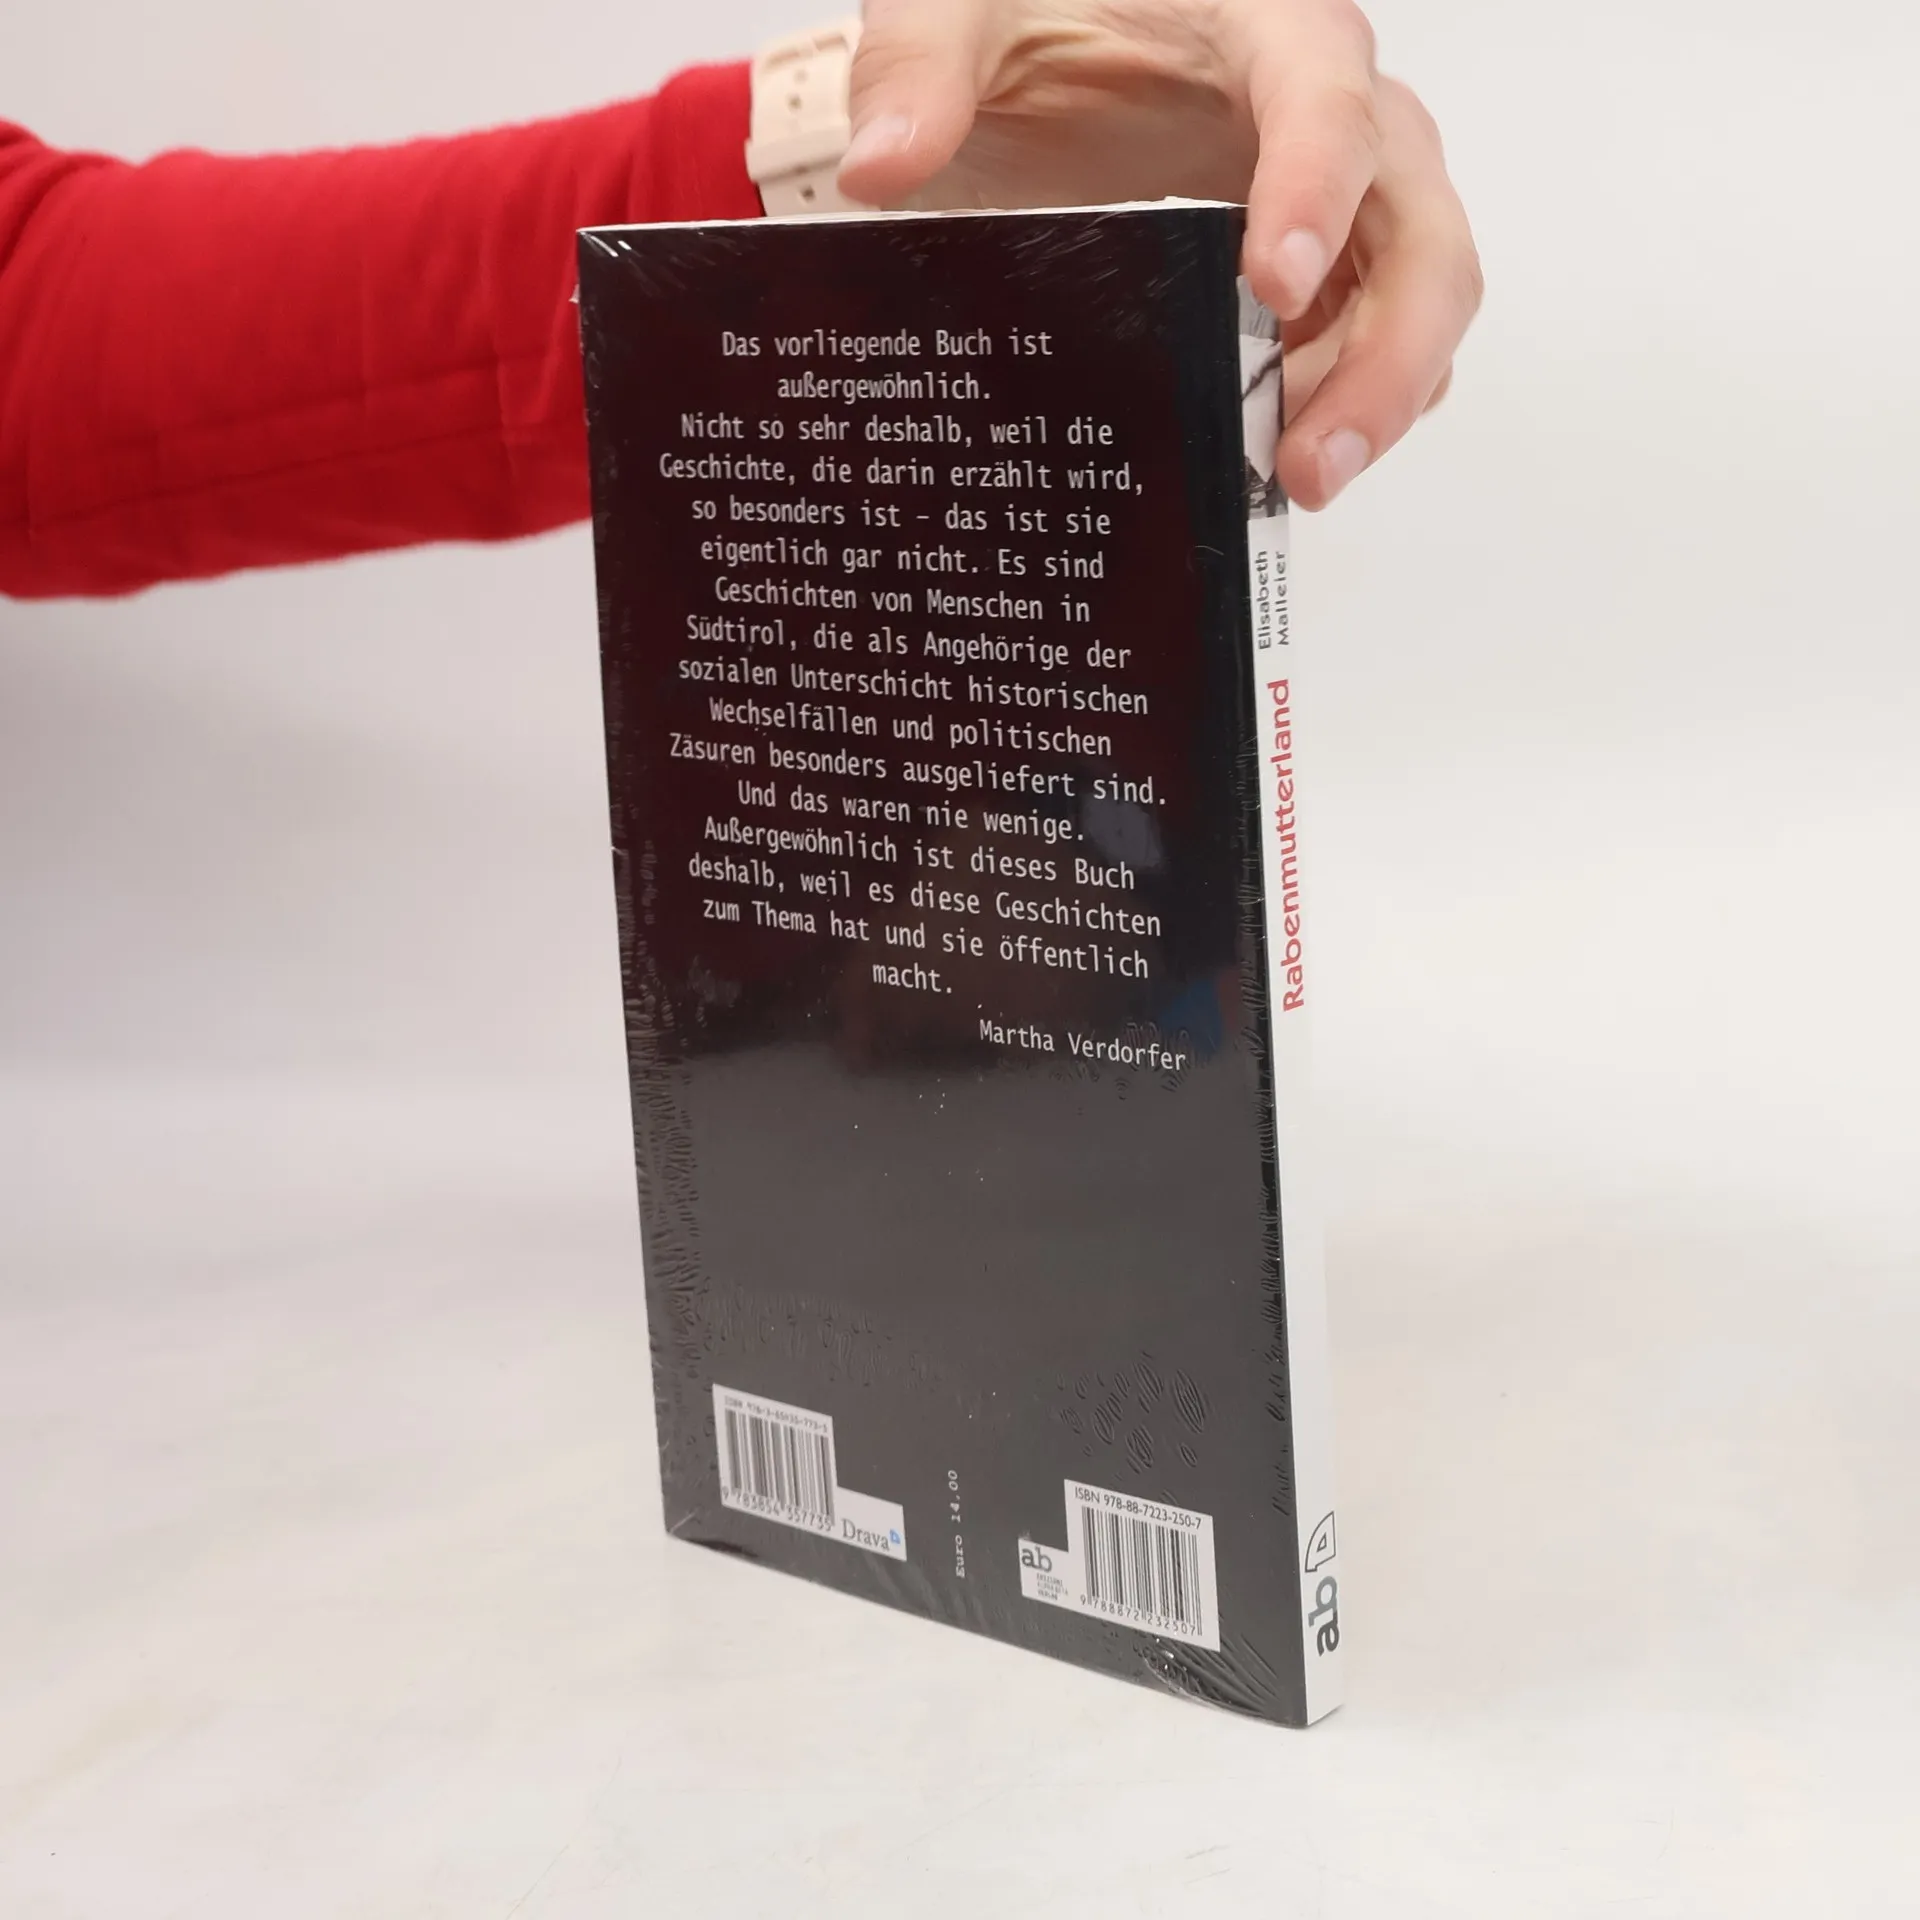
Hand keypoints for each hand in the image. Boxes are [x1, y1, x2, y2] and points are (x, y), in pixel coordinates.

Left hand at [836, 0, 1480, 507]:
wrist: (1046, 49)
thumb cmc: (1035, 13)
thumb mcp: (961, 8)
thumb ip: (919, 67)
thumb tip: (882, 167)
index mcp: (1267, 27)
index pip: (1329, 98)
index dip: (1317, 188)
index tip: (1267, 282)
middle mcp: (1337, 117)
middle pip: (1420, 234)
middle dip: (1385, 353)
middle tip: (1305, 458)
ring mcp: (1341, 207)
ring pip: (1415, 306)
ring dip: (1371, 403)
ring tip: (1291, 487)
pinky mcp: (1321, 278)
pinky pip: (1365, 347)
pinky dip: (1336, 409)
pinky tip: (1267, 469)